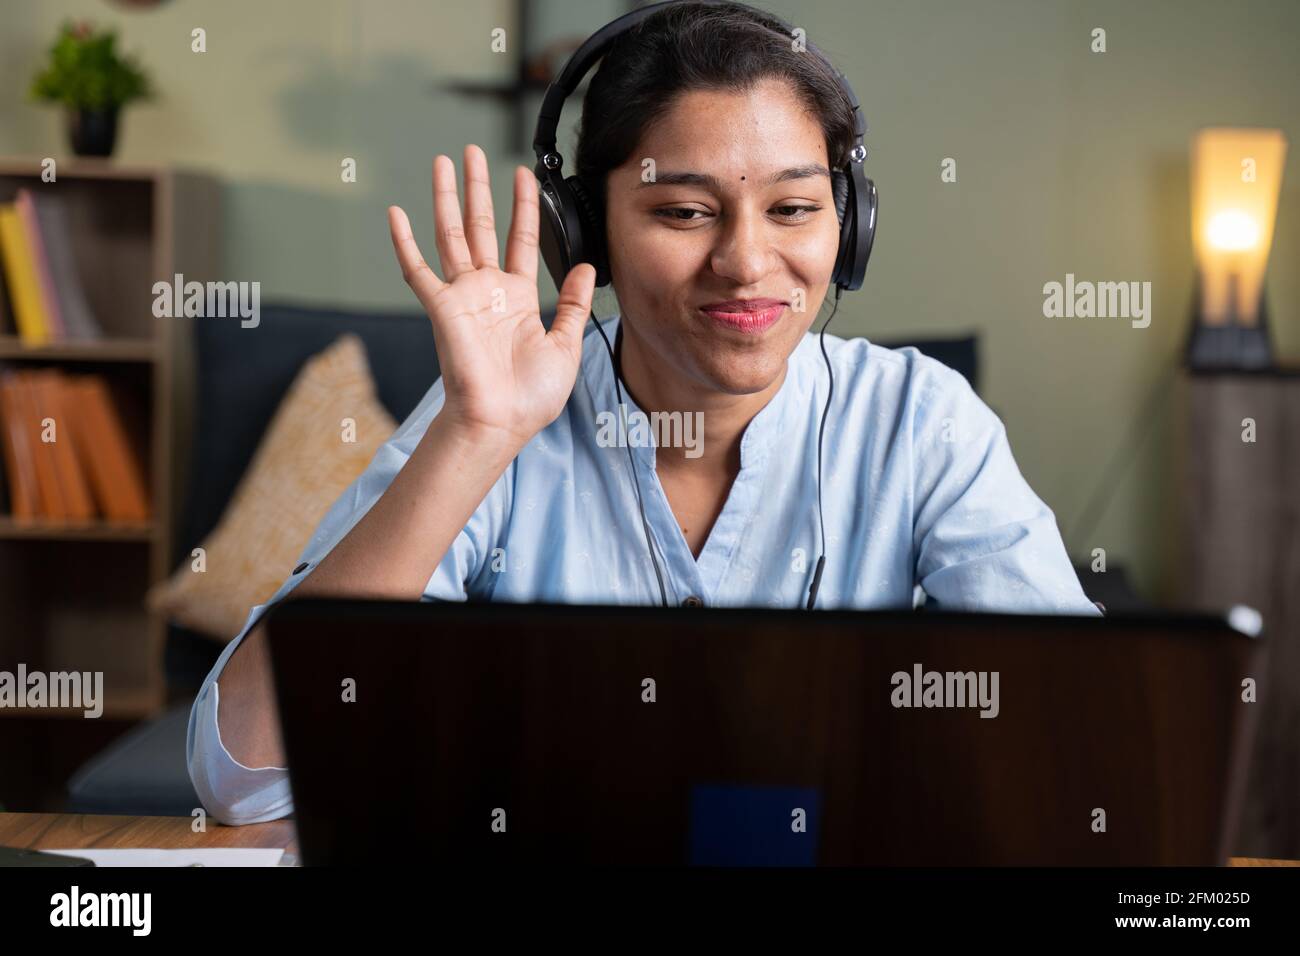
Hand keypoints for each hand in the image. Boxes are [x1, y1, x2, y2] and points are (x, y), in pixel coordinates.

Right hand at [388, 144, 596, 448]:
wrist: (501, 422)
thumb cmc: (531, 396)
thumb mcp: (567, 345)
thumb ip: (575, 305)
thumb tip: (586, 267)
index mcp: (519, 299)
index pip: (522, 240)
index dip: (524, 207)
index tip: (525, 175)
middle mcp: (488, 291)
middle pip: (481, 226)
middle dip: (478, 187)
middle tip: (472, 151)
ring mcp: (463, 296)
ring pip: (451, 235)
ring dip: (446, 198)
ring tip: (442, 161)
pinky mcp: (441, 308)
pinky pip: (417, 270)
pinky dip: (404, 242)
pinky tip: (395, 213)